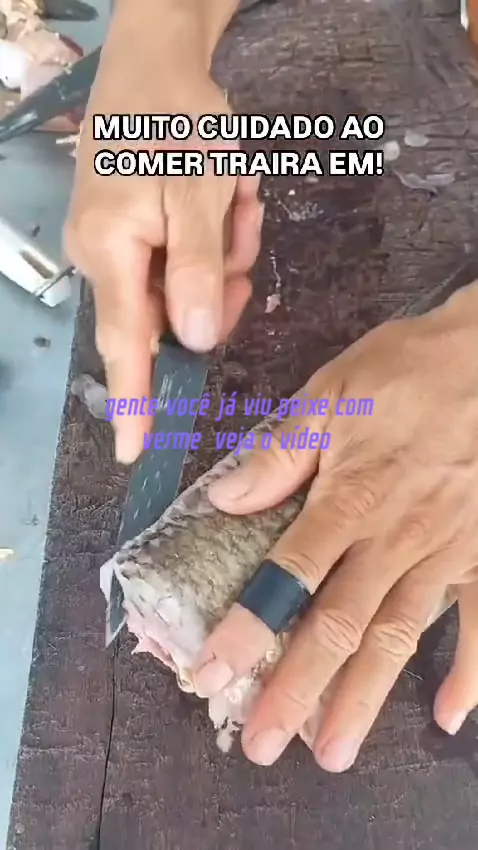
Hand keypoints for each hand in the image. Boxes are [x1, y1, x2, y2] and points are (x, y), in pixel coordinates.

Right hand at [64, 30, 262, 462]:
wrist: (156, 62)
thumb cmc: (172, 120)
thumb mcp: (196, 194)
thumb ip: (197, 273)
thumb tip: (195, 341)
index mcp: (112, 252)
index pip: (126, 346)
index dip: (134, 403)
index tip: (135, 452)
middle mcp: (108, 259)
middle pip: (173, 314)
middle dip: (218, 284)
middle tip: (236, 232)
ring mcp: (122, 246)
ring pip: (189, 287)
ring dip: (224, 252)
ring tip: (230, 199)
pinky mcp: (139, 232)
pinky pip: (188, 260)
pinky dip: (216, 238)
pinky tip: (223, 198)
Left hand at [192, 282, 477, 768]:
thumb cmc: (408, 371)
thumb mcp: (332, 394)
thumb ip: (281, 452)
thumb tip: (228, 499)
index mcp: (350, 499)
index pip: (288, 578)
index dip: (248, 631)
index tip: (213, 676)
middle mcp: (395, 539)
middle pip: (339, 625)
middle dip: (298, 687)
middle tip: (265, 744)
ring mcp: (445, 553)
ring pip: (398, 636)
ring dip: (364, 696)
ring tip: (332, 749)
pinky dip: (470, 670)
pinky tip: (451, 715)